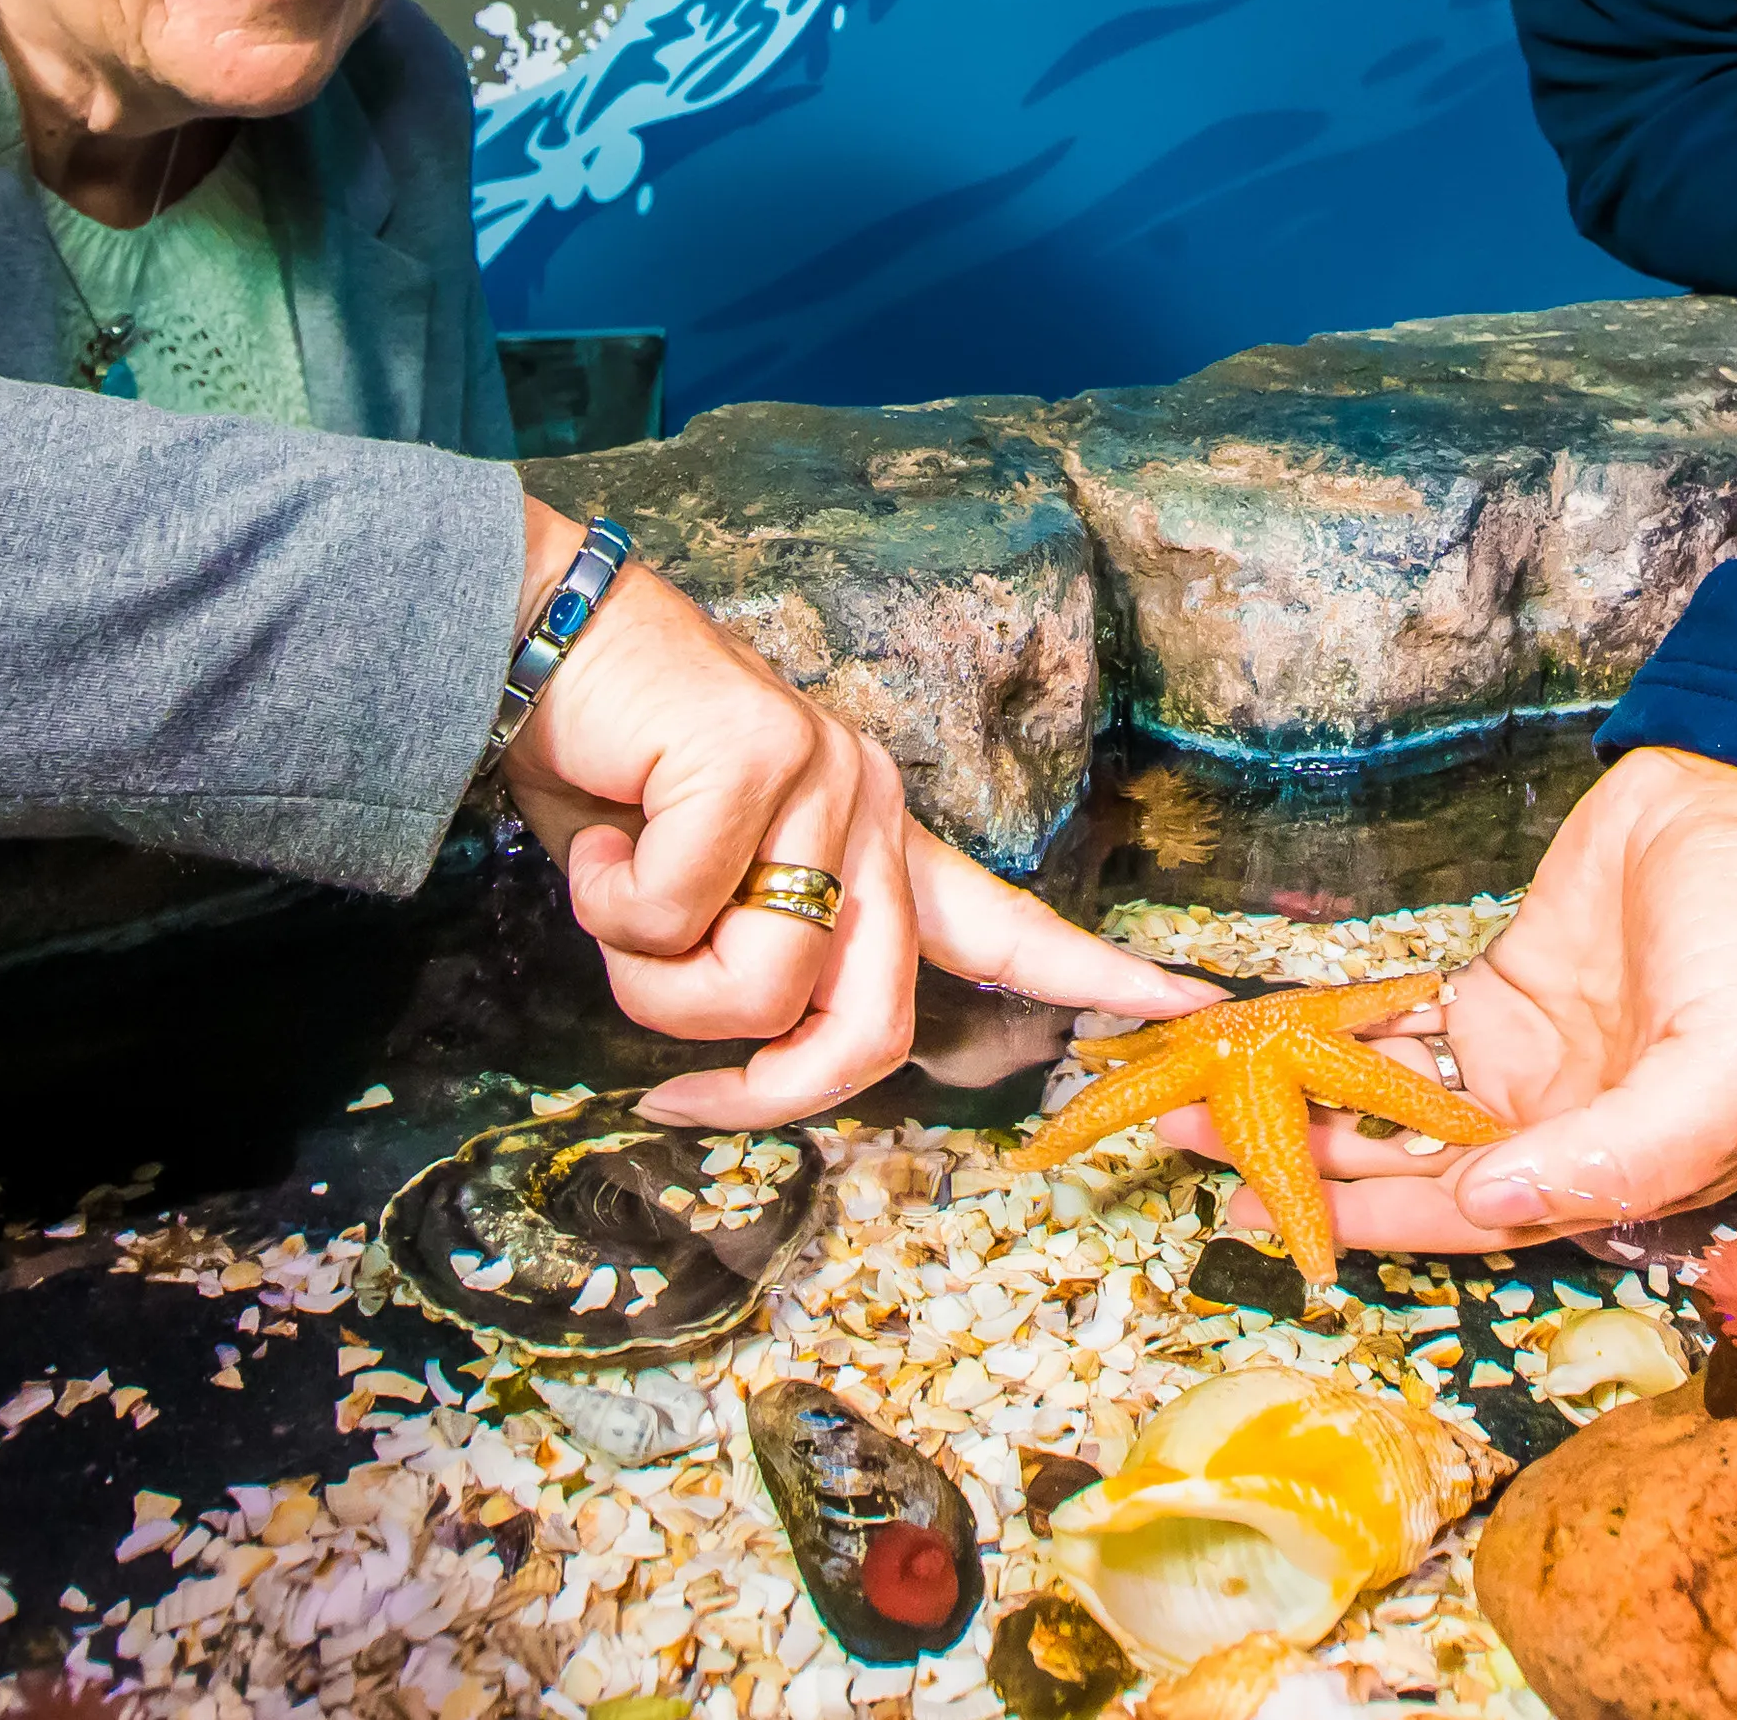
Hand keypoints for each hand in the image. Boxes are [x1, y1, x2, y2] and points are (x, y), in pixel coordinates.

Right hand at [499, 502, 1213, 1123]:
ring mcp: (829, 781)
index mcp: (876, 841)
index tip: (1197, 1011)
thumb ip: (750, 963)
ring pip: (760, 988)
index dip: (1094, 980)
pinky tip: (602, 830)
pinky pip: (675, 921)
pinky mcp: (761, 760)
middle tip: (681, 1097)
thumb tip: (746, 1062)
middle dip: (761, 1089)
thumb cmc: (611, 779)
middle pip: (868, 1030)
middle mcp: (874, 809)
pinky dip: (611, 901)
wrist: (539, 640)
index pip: (1004, 927)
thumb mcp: (696, 901)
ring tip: (619, 886)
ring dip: (654, 976)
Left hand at [1163, 743, 1736, 1254]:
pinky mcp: (1498, 994)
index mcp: (1629, 1178)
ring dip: (1303, 1099)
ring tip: (1200, 1090)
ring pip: (1396, 1102)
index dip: (1377, 1226)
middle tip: (1195, 1146)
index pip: (1483, 1221)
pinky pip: (1403, 1029)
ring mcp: (1529, 1065)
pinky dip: (1336, 1033)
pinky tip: (1264, 1033)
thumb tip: (1492, 1202)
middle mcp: (1568, 1135)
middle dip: (1307, 1166)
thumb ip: (1618, 1153)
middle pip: (1418, 1171)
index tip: (1270, 1223)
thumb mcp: (1727, 1067)